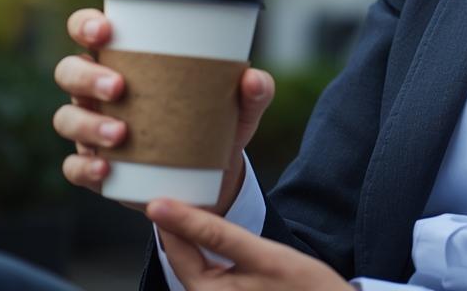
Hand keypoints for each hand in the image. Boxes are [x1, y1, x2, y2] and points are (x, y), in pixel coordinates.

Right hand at [53, 7, 276, 214]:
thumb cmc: (214, 123)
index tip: (105, 30)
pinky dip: (85, 167)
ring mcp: (91, 129)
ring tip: (120, 133)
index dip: (86, 25)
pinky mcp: (95, 167)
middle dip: (87, 76)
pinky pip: (74, 166)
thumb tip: (253, 79)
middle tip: (119, 87)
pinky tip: (106, 169)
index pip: (88, 31)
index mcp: (125, 60)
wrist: (209, 178)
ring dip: (88, 123)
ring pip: (66, 118)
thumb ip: (253, 91)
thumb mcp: (240, 107)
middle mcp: (98, 91)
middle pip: (69, 71)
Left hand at [149, 198, 352, 289]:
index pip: (176, 249)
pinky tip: (218, 234)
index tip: (167, 186)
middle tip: (183, 189)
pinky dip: (210, 251)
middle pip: (183, 258)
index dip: (170, 215)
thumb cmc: (304, 288)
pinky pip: (212, 273)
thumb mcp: (260, 254)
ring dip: (195, 237)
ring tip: (197, 206)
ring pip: (196, 265)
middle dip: (181, 226)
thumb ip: (212, 232)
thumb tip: (162, 209)